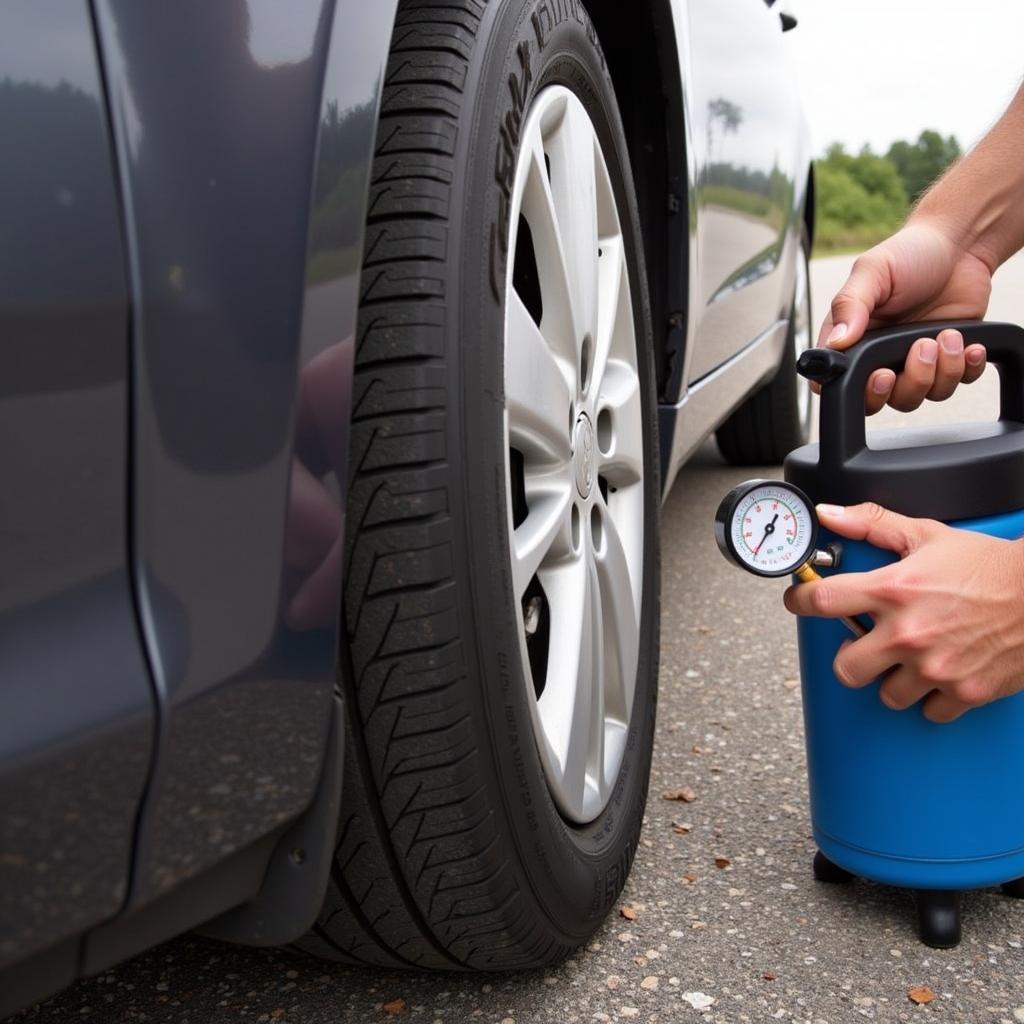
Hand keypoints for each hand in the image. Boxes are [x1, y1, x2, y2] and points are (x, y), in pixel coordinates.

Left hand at [783, 502, 1023, 721]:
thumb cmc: (989, 565)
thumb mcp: (927, 535)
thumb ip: (872, 524)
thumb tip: (829, 515)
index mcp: (893, 590)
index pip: (822, 600)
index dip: (801, 600)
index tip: (801, 601)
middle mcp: (908, 633)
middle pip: (845, 667)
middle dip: (850, 656)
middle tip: (864, 644)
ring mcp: (935, 667)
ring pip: (887, 695)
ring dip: (893, 679)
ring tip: (910, 658)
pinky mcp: (964, 692)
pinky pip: (929, 710)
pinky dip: (933, 697)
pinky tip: (940, 674)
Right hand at [818, 220, 991, 413]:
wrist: (960, 244)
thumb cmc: (910, 253)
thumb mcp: (872, 272)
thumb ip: (849, 306)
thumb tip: (836, 344)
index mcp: (852, 340)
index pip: (838, 385)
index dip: (858, 392)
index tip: (879, 373)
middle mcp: (879, 356)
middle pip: (882, 402)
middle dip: (906, 384)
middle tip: (918, 350)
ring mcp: (913, 361)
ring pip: (921, 396)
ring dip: (939, 372)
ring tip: (946, 335)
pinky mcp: (948, 360)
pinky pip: (957, 383)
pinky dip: (966, 369)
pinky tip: (968, 344)